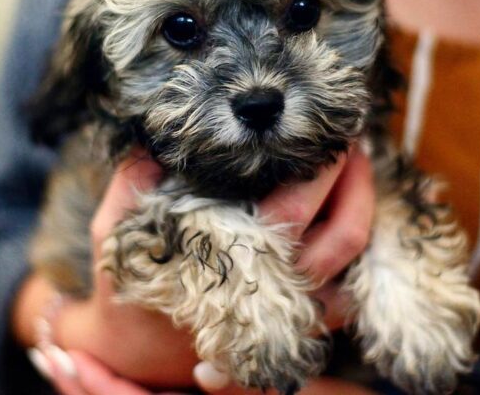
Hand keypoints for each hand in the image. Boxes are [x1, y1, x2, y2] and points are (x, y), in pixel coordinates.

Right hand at [14, 146, 376, 393]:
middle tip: (348, 133)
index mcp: (236, 259)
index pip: (297, 205)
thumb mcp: (114, 232)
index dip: (323, 166)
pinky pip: (354, 281)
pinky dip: (362, 242)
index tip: (324, 127)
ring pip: (356, 253)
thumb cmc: (130, 287)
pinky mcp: (309, 323)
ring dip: (365, 200)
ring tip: (356, 159)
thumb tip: (154, 138)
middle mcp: (278, 288)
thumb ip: (131, 183)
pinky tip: (350, 203)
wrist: (139, 354)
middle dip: (354, 173)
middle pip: (344, 228)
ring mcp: (299, 310)